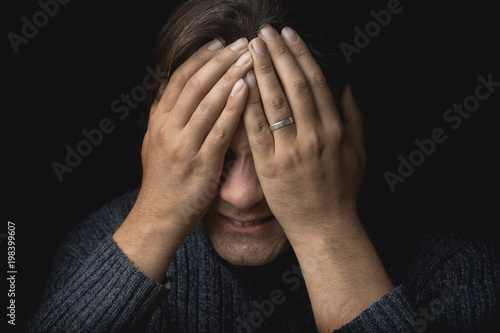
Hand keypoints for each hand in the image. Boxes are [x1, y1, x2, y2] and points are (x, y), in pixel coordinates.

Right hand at [114, 38, 252, 280]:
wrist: (158, 217)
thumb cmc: (162, 181)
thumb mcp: (154, 144)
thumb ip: (163, 117)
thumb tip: (171, 91)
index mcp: (158, 121)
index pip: (178, 79)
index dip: (200, 59)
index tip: (219, 43)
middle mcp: (168, 128)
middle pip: (194, 84)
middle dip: (219, 60)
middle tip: (241, 43)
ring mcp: (184, 145)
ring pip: (207, 102)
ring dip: (230, 76)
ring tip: (249, 58)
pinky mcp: (201, 163)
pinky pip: (219, 129)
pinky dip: (233, 107)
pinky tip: (247, 89)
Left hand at [245, 27, 391, 331]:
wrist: (324, 227)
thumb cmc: (342, 191)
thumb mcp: (359, 154)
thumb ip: (355, 119)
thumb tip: (347, 88)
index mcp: (334, 130)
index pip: (316, 83)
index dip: (301, 55)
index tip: (289, 35)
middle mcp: (313, 136)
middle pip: (294, 86)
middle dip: (278, 55)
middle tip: (264, 33)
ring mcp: (290, 151)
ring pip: (274, 103)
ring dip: (261, 72)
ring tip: (249, 49)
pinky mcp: (270, 166)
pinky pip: (257, 130)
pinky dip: (248, 105)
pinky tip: (239, 84)